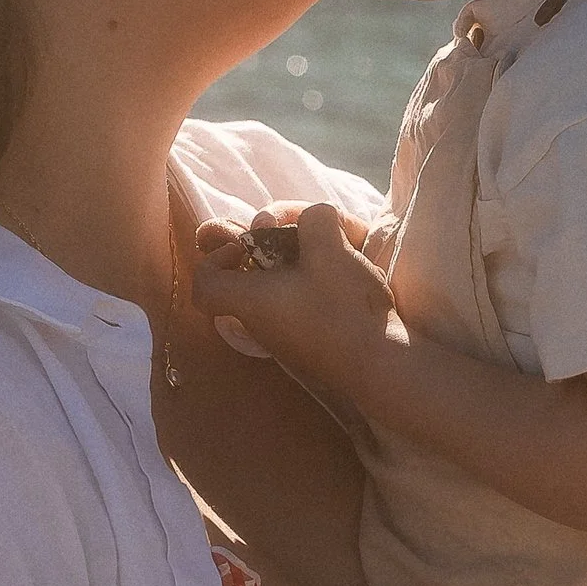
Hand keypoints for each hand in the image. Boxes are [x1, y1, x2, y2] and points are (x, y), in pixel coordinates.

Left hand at [190, 202, 396, 396]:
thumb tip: (312, 220)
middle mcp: (261, 320)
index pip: (204, 283)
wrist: (382, 367)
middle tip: (297, 232)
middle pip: (246, 274)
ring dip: (304, 256)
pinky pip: (303, 301)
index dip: (214, 257)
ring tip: (340, 246)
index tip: (244, 244)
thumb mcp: (330, 249)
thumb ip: (314, 218)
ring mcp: (287, 334)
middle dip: (272, 242)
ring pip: (280, 284)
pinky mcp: (312, 340)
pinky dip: (320, 278)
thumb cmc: (345, 309)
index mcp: (250, 299)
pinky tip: (349, 269)